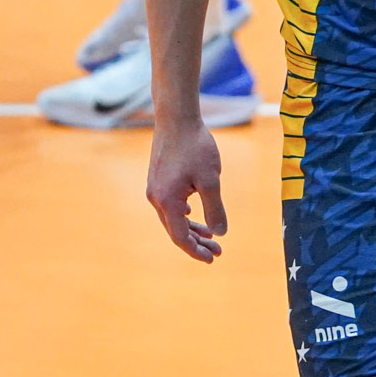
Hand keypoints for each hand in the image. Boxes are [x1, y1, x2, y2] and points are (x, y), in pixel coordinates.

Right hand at [147, 120, 227, 262]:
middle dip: (197, 242)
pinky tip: (194, 214)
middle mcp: (156, 198)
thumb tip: (220, 233)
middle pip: (175, 230)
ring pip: (173, 218)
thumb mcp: (211, 180)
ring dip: (192, 228)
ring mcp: (155, 188)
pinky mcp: (157, 179)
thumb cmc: (195, 147)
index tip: (213, 258)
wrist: (176, 118)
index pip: (180, 237)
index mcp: (167, 202)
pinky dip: (184, 214)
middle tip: (218, 251)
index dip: (196, 251)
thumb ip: (215, 209)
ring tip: (211, 236)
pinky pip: (170, 205)